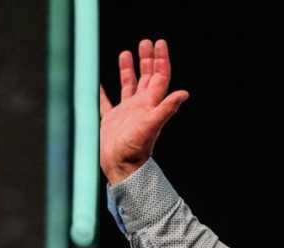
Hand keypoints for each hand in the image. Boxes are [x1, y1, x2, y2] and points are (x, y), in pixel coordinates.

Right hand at [100, 39, 188, 184]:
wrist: (121, 169)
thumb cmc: (135, 150)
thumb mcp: (151, 125)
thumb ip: (166, 108)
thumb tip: (184, 93)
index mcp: (150, 104)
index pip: (159, 77)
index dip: (160, 60)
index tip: (159, 43)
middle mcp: (140, 106)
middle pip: (146, 77)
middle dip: (147, 59)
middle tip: (146, 42)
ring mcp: (125, 113)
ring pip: (128, 85)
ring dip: (129, 69)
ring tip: (126, 53)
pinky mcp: (111, 121)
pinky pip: (106, 102)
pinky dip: (103, 92)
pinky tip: (99, 83)